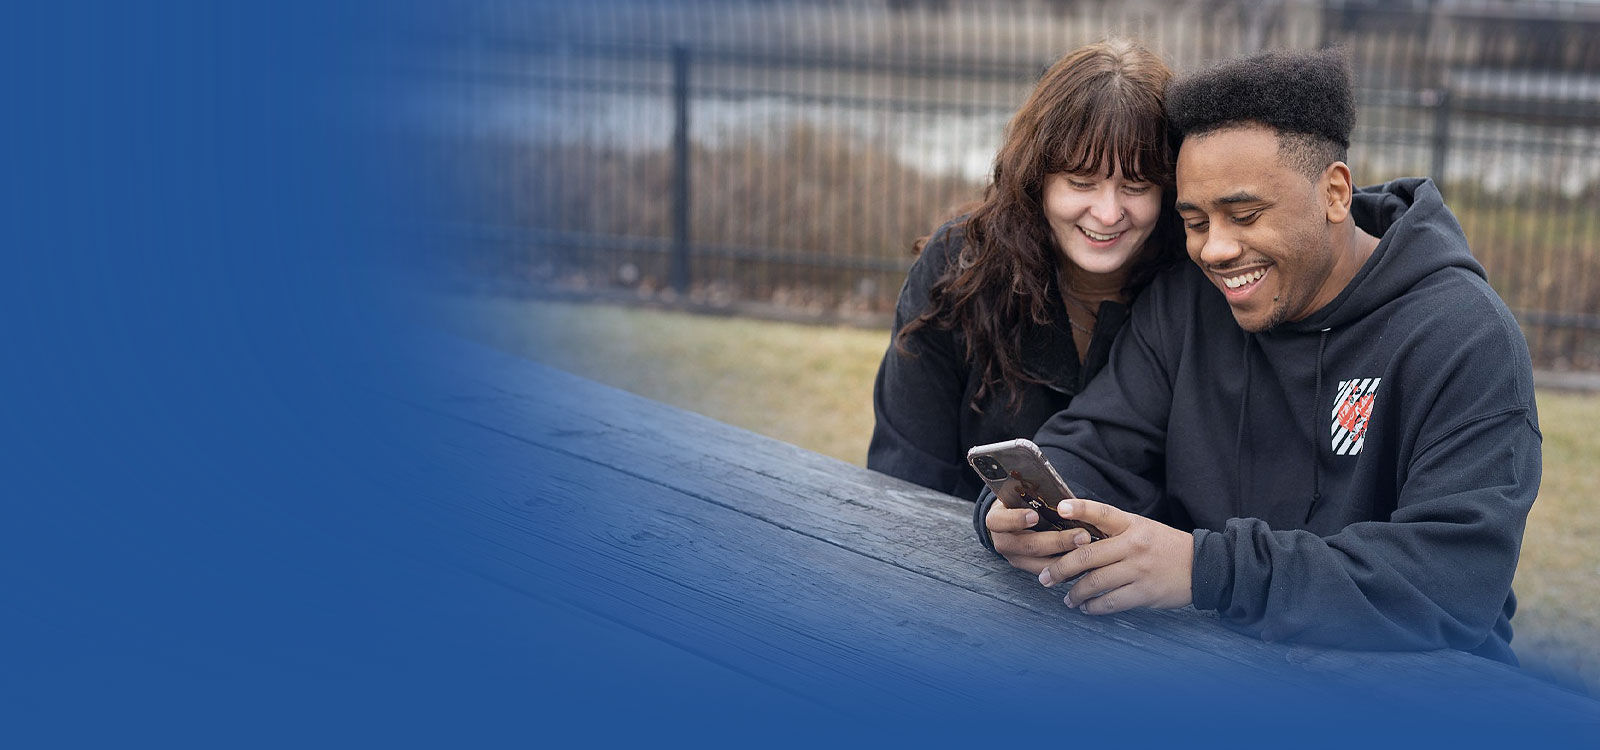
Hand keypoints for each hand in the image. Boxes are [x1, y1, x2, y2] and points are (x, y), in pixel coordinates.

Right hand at [986, 502, 1093, 574]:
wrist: (1015, 518)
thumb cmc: (1022, 501)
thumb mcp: (1021, 494)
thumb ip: (1034, 496)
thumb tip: (1062, 497)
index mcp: (996, 520)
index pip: (998, 521)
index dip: (1016, 520)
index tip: (1035, 516)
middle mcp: (1003, 542)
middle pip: (1027, 546)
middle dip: (1057, 542)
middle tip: (1082, 535)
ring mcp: (1016, 558)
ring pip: (1040, 564)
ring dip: (1067, 558)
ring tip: (1087, 548)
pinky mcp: (1030, 568)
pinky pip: (1050, 572)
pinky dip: (1068, 567)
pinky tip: (1085, 560)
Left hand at [1036, 498, 1192, 613]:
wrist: (1202, 566)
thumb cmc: (1164, 546)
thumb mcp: (1142, 528)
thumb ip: (1113, 530)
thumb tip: (1075, 538)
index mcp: (1132, 524)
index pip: (1102, 512)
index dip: (1080, 508)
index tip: (1060, 508)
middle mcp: (1133, 545)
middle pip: (1087, 554)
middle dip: (1060, 568)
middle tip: (1045, 577)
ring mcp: (1139, 569)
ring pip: (1095, 582)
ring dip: (1075, 593)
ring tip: (1067, 598)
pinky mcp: (1145, 592)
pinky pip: (1111, 602)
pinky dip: (1094, 607)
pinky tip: (1086, 608)